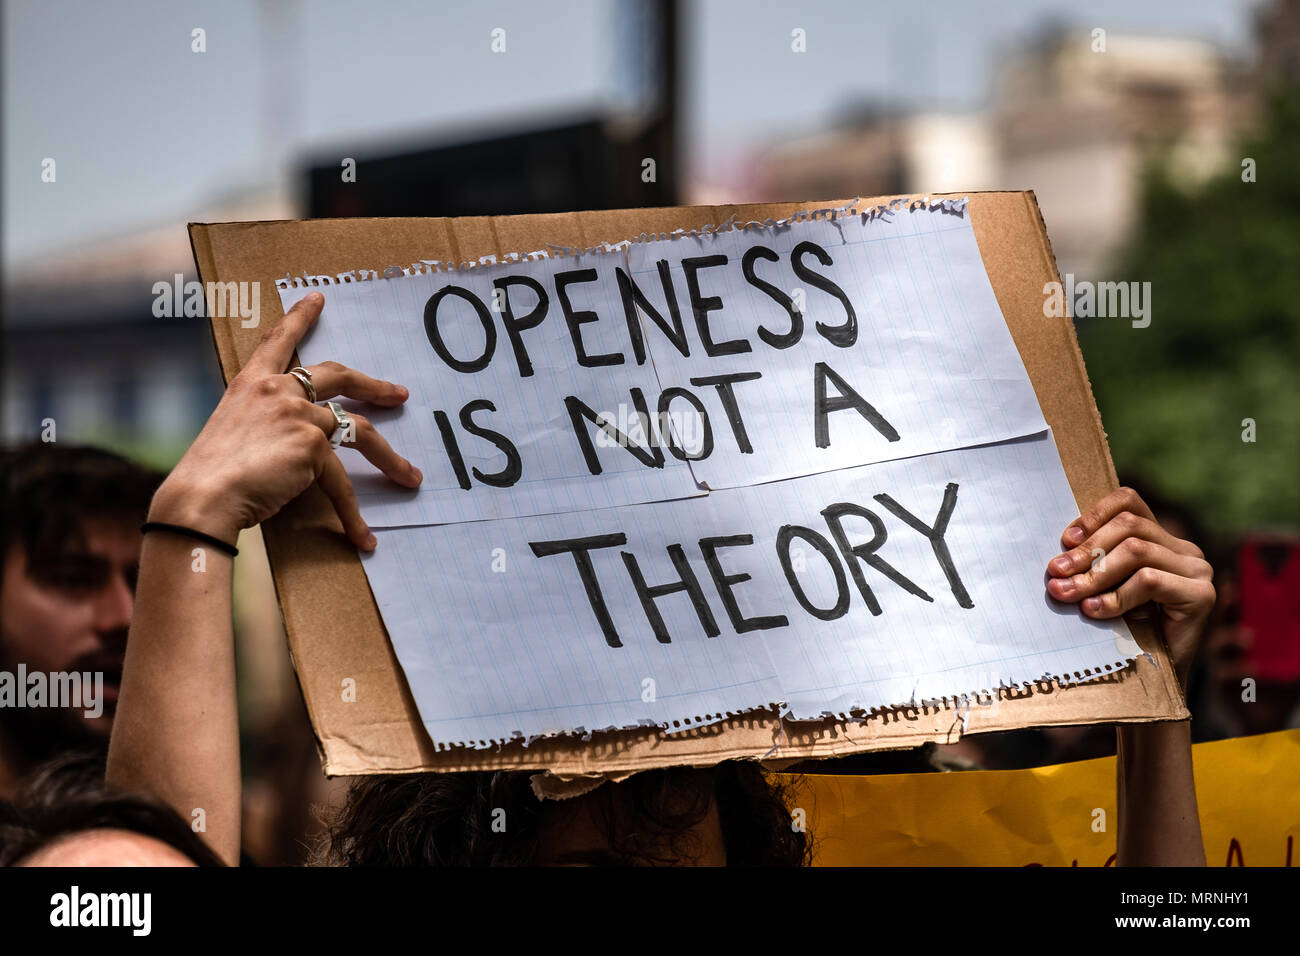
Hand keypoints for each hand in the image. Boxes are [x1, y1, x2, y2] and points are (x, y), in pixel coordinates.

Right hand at [149, 292, 420, 550]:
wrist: (201, 497)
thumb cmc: (207, 477)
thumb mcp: (230, 435)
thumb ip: (260, 427)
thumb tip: (283, 446)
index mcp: (251, 383)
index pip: (279, 342)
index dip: (300, 318)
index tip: (318, 298)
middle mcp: (278, 390)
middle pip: (338, 375)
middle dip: (373, 386)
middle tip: (398, 395)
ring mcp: (299, 414)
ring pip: (360, 433)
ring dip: (390, 458)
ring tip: (411, 476)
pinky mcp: (314, 446)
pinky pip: (342, 483)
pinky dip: (354, 515)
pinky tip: (365, 537)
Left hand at [1045, 487, 1213, 688]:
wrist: (1151, 683)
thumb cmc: (1120, 633)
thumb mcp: (1102, 589)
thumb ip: (1090, 564)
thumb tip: (1055, 557)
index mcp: (1160, 539)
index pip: (1128, 502)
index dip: (1094, 514)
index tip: (1065, 541)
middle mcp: (1183, 550)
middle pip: (1129, 526)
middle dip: (1085, 551)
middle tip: (1055, 573)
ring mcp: (1196, 570)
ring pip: (1136, 551)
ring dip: (1094, 574)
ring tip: (1068, 594)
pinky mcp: (1201, 595)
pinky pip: (1150, 580)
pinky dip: (1116, 595)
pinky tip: (1094, 610)